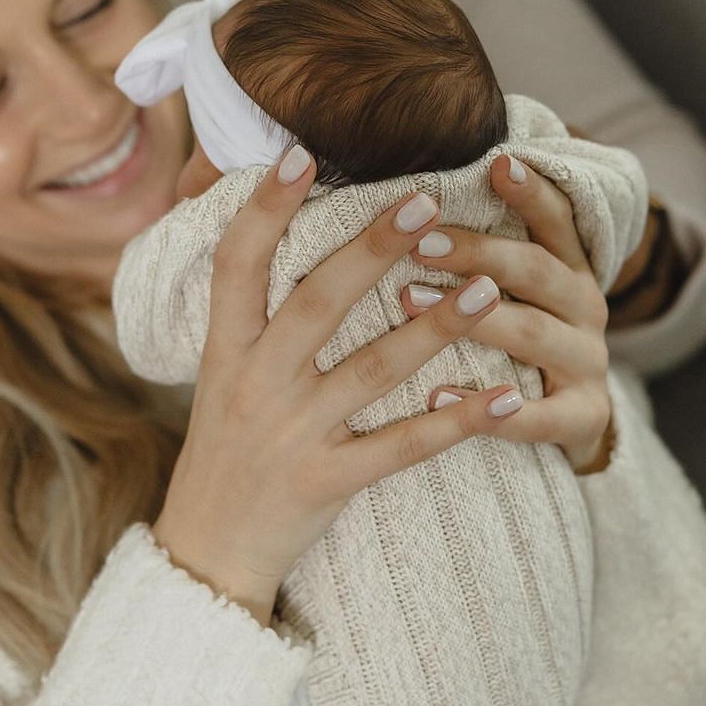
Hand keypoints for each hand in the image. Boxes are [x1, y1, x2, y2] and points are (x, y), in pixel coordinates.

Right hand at [151, 146, 516, 622]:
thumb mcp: (219, 375)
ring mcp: (293, 433)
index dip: (264, 207)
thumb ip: (248, 315)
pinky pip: (400, 447)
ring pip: (373, 369)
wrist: (207, 551)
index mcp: (225, 348)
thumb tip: (267, 235)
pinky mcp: (327, 481)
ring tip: (491, 285)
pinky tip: (498, 395)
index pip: (237, 263)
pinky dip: (453, 422)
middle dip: (372, 247)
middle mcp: (256, 383)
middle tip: (425, 199)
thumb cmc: (221, 449)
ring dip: (436, 325)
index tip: (301, 154)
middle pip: (318, 302)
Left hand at [401, 155, 612, 473]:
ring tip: (412, 301)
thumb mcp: (512, 289)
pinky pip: (537, 416)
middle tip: (420, 243)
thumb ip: (478, 248)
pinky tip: (437, 393)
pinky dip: (487, 408)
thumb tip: (408, 198)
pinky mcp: (584, 418)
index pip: (556, 221)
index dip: (531, 193)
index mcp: (568, 269)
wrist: (567, 422)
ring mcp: (588, 363)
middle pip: (537, 271)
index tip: (497, 162)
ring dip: (475, 319)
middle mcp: (586, 308)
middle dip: (480, 254)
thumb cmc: (514, 338)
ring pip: (534, 334)